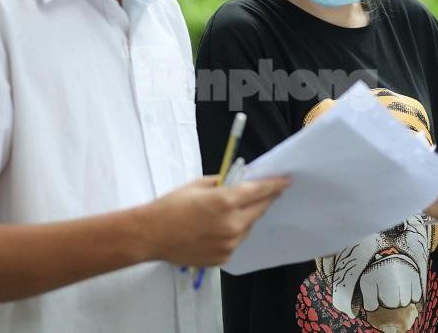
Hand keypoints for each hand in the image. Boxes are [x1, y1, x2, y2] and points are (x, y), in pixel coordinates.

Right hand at [139, 175, 289, 266]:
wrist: (150, 235)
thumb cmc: (171, 205)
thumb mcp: (198, 185)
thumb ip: (222, 183)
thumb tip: (238, 181)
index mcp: (225, 201)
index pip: (259, 191)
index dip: (275, 184)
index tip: (287, 180)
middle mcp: (232, 224)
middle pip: (259, 209)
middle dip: (265, 199)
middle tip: (268, 192)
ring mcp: (229, 243)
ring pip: (247, 226)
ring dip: (246, 217)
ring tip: (230, 212)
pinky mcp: (223, 258)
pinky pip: (236, 241)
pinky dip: (233, 233)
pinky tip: (217, 228)